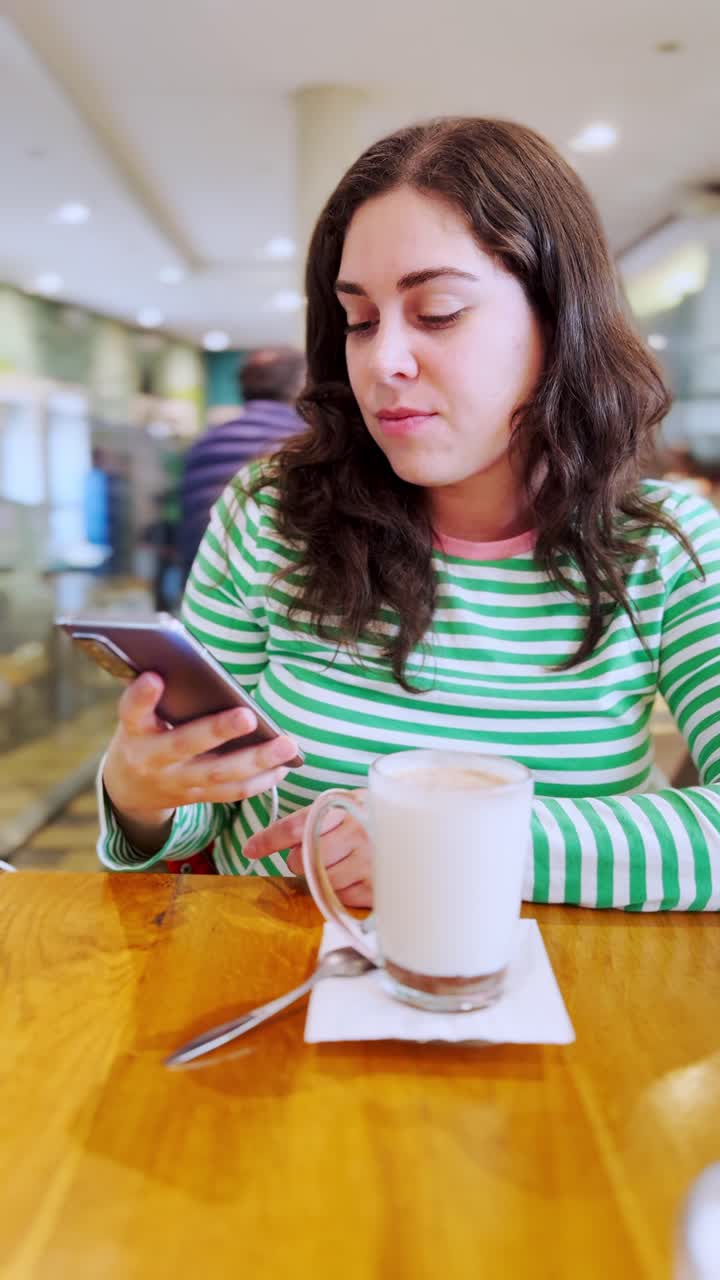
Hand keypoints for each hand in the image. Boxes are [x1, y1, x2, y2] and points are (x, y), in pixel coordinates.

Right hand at [103, 672, 298, 834]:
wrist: (130, 788)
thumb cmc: (144, 733)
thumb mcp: (139, 714)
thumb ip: (157, 695)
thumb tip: (188, 662)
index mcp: (134, 731)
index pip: (132, 711)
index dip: (141, 696)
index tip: (154, 677)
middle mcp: (152, 759)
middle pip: (184, 745)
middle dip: (218, 731)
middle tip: (248, 716)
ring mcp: (176, 782)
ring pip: (218, 774)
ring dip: (256, 760)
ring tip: (288, 745)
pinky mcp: (197, 797)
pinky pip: (232, 793)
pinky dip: (261, 781)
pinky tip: (284, 766)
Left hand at [243, 792, 372, 908]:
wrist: (425, 834)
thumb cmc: (379, 821)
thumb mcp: (353, 805)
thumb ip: (320, 818)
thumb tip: (272, 845)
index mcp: (348, 806)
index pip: (297, 825)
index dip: (269, 839)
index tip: (250, 849)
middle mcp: (358, 832)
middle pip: (302, 858)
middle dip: (301, 860)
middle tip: (321, 853)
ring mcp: (369, 862)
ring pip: (319, 880)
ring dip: (323, 877)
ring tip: (344, 864)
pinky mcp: (377, 888)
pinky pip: (340, 897)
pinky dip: (342, 891)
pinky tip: (357, 876)